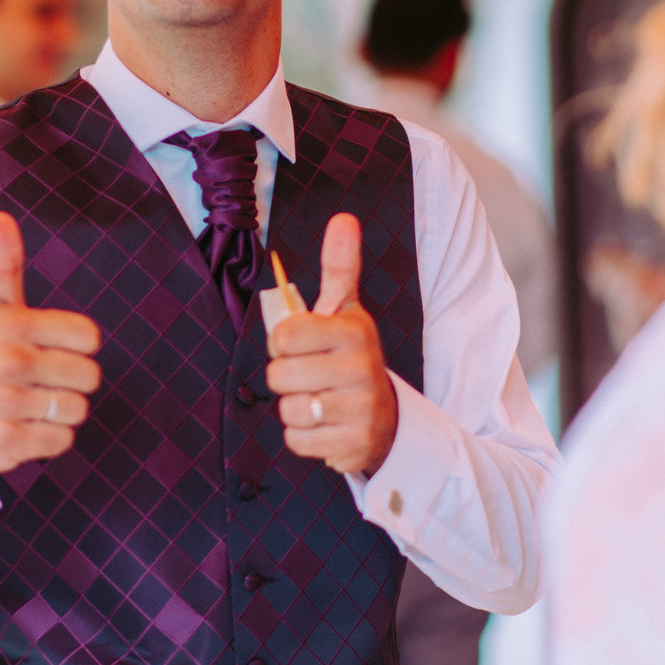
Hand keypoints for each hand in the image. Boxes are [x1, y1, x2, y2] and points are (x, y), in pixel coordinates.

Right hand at [0, 213, 103, 474]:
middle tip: (39, 381)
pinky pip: (61, 441)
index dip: (78, 347)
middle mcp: (8, 361)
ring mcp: (4, 403)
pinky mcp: (4, 441)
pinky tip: (23, 427)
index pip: (89, 337)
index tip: (51, 349)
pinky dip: (48, 439)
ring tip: (30, 405)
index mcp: (14, 325)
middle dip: (71, 383)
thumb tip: (0, 217)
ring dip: (60, 413)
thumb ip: (5, 265)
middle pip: (89, 377)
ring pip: (77, 410)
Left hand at [266, 213, 398, 475]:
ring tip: (320, 400)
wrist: (385, 415)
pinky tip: (326, 425)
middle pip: (280, 377)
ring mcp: (361, 410)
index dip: (282, 343)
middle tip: (310, 376)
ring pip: (288, 412)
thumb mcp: (346, 311)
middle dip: (286, 379)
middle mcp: (361, 369)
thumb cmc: (350, 356)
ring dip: (295, 410)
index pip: (284, 336)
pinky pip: (297, 442)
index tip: (301, 345)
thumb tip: (344, 218)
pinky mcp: (354, 446)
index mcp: (354, 331)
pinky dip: (304, 437)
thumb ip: (339, 267)